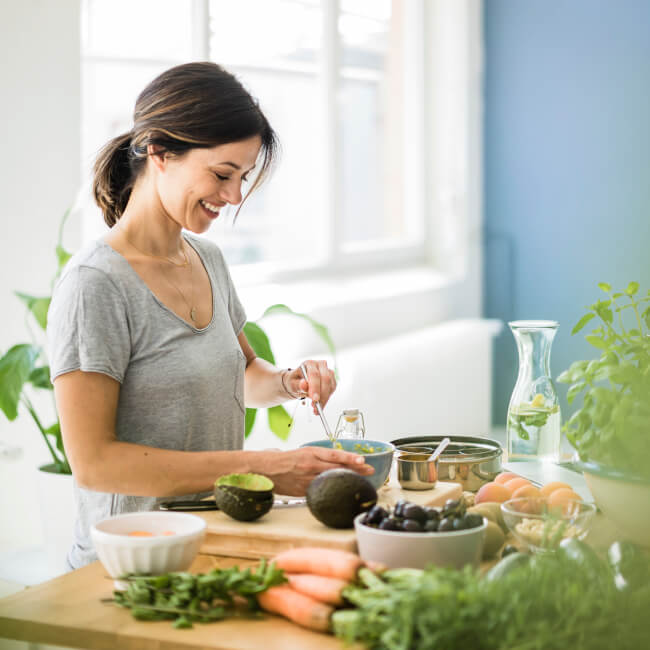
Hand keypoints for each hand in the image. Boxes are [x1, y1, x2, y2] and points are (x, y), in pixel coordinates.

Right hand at [257, 447, 373, 495]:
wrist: (267, 468)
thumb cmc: (286, 459)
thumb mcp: (304, 452)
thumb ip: (320, 457)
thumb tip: (339, 461)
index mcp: (311, 453)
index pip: (334, 455)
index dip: (350, 457)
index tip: (363, 459)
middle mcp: (311, 465)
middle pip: (337, 468)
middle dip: (356, 469)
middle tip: (370, 470)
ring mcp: (307, 479)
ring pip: (331, 480)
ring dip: (347, 480)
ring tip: (361, 480)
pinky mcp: (303, 490)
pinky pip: (320, 490)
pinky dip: (332, 490)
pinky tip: (341, 491)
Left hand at [285, 360, 336, 414]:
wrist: (298, 383)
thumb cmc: (295, 381)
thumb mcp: (292, 383)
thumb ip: (297, 384)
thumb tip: (304, 384)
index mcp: (310, 363)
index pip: (314, 374)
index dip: (315, 387)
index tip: (315, 399)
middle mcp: (321, 365)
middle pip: (325, 379)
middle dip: (322, 394)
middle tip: (316, 406)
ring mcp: (328, 372)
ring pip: (330, 386)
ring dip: (324, 399)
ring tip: (315, 408)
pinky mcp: (332, 380)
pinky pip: (332, 390)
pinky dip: (326, 399)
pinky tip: (319, 405)